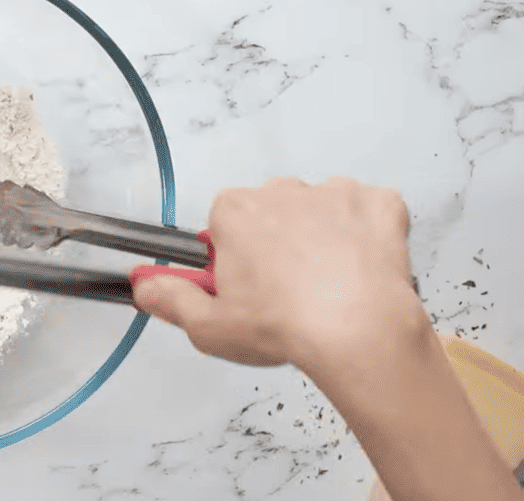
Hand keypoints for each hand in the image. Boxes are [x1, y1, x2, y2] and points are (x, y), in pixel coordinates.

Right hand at [133, 176, 422, 369]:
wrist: (360, 331)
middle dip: (274, 243)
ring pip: (318, 210)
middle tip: (282, 292)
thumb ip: (170, 300)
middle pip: (270, 212)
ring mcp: (333, 194)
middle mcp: (281, 191)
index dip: (232, 257)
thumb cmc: (286, 325)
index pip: (222, 224)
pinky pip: (368, 210)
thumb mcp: (209, 326)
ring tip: (326, 286)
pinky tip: (359, 267)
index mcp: (235, 212)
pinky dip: (365, 233)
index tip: (242, 285)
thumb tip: (146, 287)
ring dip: (320, 236)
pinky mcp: (378, 204)